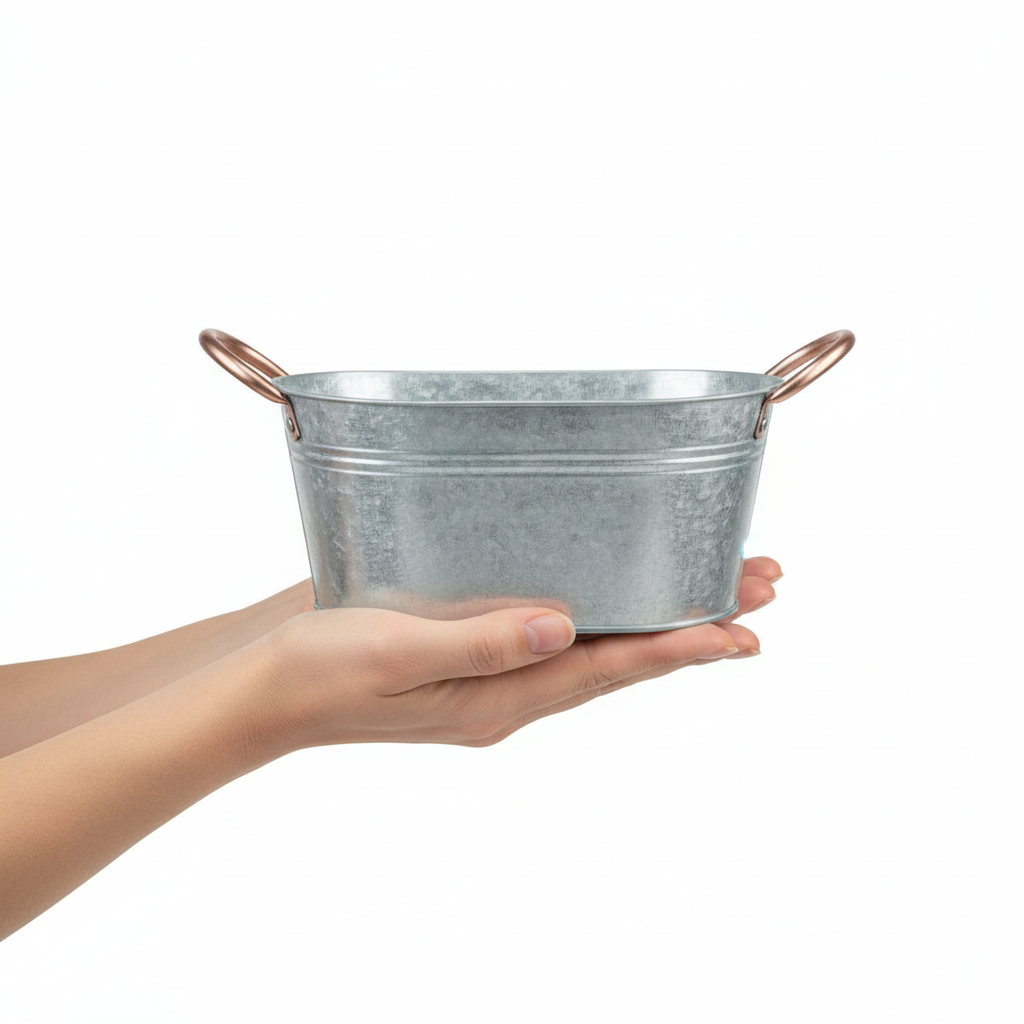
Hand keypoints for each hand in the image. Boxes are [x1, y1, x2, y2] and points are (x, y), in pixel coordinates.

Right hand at [253, 557, 781, 751]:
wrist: (256, 684)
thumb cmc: (315, 670)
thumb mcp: (393, 654)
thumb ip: (478, 643)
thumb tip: (564, 629)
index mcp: (497, 700)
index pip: (608, 670)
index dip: (680, 647)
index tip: (746, 629)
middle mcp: (505, 687)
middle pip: (617, 654)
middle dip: (689, 621)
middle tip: (758, 583)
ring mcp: (487, 665)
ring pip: (590, 638)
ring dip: (650, 607)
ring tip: (707, 579)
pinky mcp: (465, 635)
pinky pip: (546, 621)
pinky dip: (593, 600)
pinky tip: (603, 577)